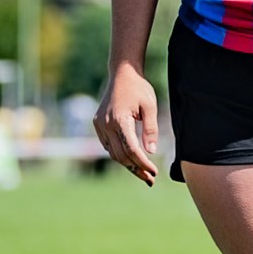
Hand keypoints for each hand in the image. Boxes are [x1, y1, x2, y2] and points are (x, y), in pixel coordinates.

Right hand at [94, 63, 159, 185]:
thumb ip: (151, 129)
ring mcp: (100, 125)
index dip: (143, 164)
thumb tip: (151, 151)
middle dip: (136, 169)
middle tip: (150, 179)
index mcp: (120, 120)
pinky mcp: (98, 124)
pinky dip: (119, 154)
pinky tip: (132, 160)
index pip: (132, 150)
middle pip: (120, 155)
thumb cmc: (139, 88)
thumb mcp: (150, 106)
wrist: (121, 74)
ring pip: (112, 153)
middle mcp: (106, 124)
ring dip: (127, 165)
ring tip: (143, 174)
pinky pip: (108, 145)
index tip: (154, 172)